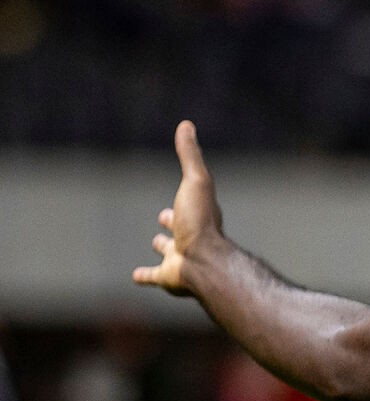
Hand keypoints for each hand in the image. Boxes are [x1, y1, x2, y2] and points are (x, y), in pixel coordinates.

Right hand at [132, 121, 224, 295]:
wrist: (203, 261)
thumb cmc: (200, 220)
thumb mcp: (195, 180)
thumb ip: (190, 155)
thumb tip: (186, 124)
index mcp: (200, 214)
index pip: (192, 202)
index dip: (187, 195)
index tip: (185, 187)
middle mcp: (192, 235)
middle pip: (181, 227)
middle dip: (173, 221)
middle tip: (165, 217)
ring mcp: (181, 257)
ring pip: (170, 251)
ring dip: (163, 247)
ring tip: (157, 243)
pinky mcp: (169, 276)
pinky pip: (155, 275)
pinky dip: (146, 275)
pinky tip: (136, 276)